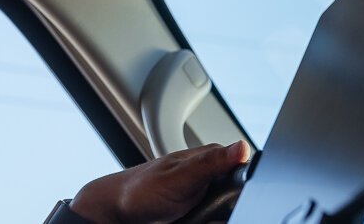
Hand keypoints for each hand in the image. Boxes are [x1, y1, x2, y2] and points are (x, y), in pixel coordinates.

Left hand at [69, 141, 251, 223]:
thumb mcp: (179, 175)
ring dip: (219, 217)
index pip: (244, 168)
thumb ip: (211, 162)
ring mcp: (205, 195)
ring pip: (227, 211)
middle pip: (238, 195)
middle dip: (230, 207)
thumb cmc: (140, 189)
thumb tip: (243, 147)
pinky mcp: (199, 212)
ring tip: (197, 215)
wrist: (118, 212)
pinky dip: (211, 222)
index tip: (229, 197)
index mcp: (209, 158)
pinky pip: (216, 220)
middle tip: (206, 209)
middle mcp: (209, 175)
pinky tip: (200, 219)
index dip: (245, 185)